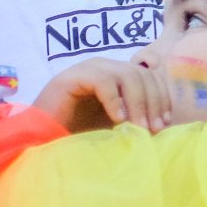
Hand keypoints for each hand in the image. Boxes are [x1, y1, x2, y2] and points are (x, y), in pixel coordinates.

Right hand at [34, 59, 174, 133]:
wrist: (41, 139)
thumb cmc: (79, 133)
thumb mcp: (115, 125)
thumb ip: (136, 118)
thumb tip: (165, 124)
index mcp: (118, 75)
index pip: (151, 76)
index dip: (162, 97)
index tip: (164, 123)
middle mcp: (106, 67)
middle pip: (142, 75)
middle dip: (153, 102)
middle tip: (154, 129)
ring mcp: (89, 69)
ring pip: (127, 75)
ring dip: (138, 103)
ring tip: (139, 127)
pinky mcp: (72, 77)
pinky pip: (103, 81)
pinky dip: (114, 100)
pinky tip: (118, 120)